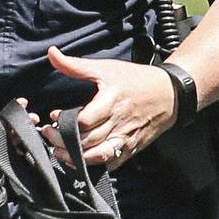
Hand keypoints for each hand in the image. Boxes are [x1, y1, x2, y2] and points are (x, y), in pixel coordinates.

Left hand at [44, 46, 176, 167]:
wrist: (169, 94)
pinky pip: (110, 164)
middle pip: (86, 141)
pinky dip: (92, 166)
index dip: (65, 122)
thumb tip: (51, 53)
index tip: (54, 116)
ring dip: (75, 159)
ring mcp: (125, 139)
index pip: (84, 121)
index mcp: (111, 101)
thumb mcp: (106, 68)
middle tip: (49, 135)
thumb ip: (76, 65)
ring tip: (60, 152)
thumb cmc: (136, 80)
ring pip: (97, 157)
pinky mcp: (130, 149)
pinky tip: (79, 161)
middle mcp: (119, 123)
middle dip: (63, 141)